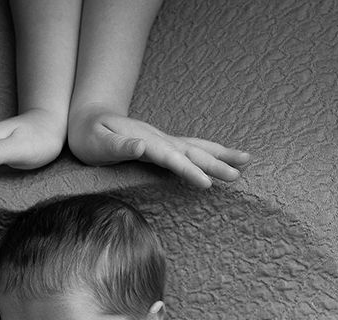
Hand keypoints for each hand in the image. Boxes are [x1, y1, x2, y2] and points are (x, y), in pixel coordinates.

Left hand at [67, 109, 249, 188]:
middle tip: (237, 176)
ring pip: (197, 147)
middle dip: (215, 164)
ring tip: (247, 161)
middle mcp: (160, 139)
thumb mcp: (98, 142)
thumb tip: (141, 145)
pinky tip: (224, 158)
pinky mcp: (164, 145)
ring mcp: (164, 140)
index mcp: (146, 141)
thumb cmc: (90, 135)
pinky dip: (211, 152)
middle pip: (192, 152)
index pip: (171, 158)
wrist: (89, 118)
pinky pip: (192, 149)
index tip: (205, 183)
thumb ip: (119, 145)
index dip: (188, 170)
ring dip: (221, 154)